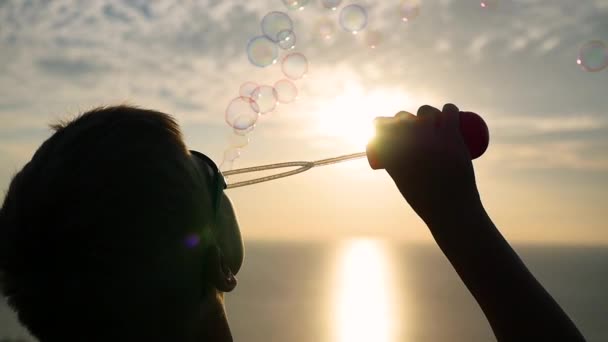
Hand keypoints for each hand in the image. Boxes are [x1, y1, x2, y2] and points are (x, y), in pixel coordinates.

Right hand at [368, 103, 480, 224]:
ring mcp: (431, 137)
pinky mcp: (451, 136)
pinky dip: (449, 110)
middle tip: (412, 126)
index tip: (386, 127)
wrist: (450, 209)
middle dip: (404, 118)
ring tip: (432, 120)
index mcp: (392, 151)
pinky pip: (449, 113)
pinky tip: (448, 111)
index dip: (381, 123)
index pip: (381, 126)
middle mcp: (409, 141)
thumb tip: (395, 156)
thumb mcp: (403, 182)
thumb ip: (397, 168)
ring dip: (427, 112)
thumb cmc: (424, 201)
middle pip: (403, 117)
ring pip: (427, 112)